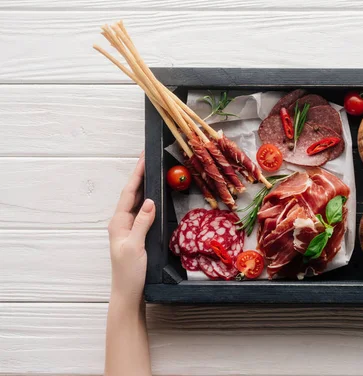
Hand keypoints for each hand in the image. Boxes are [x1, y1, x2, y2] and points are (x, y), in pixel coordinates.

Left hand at [108, 153, 154, 304]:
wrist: (128, 292)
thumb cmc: (129, 272)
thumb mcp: (135, 246)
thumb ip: (142, 223)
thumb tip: (149, 201)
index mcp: (118, 222)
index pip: (129, 193)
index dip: (137, 174)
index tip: (144, 158)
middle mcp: (122, 222)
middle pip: (132, 193)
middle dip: (140, 175)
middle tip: (149, 158)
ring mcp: (129, 228)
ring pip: (137, 201)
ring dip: (144, 186)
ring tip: (153, 171)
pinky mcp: (137, 234)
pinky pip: (143, 212)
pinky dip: (149, 200)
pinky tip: (155, 196)